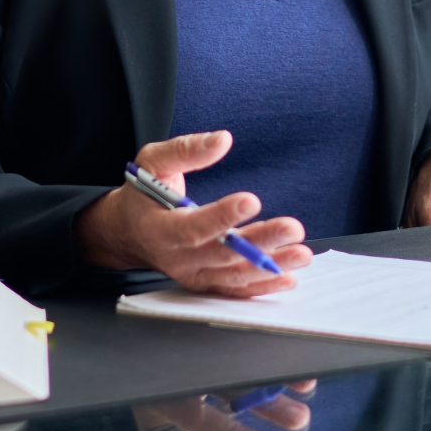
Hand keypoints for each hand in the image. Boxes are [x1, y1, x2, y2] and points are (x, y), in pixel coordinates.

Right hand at [77, 130, 311, 294]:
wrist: (129, 231)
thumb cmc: (144, 194)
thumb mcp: (152, 162)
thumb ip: (185, 150)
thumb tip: (223, 140)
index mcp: (159, 228)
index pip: (192, 227)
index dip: (222, 216)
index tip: (251, 200)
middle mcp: (177, 258)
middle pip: (222, 254)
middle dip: (260, 242)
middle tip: (292, 228)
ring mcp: (193, 274)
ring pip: (234, 276)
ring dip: (271, 267)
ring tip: (302, 253)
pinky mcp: (206, 283)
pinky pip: (236, 290)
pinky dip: (263, 286)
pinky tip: (289, 276)